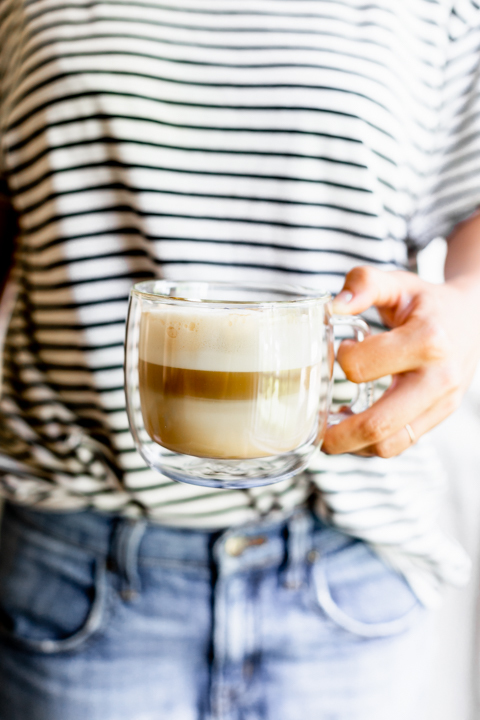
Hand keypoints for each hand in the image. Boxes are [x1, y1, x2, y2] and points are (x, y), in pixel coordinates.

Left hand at [322, 265, 479, 456]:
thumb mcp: (398, 283)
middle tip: (314, 426)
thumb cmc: (427, 302)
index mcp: (427, 340)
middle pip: (379, 424)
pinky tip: (354, 427)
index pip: (363, 368)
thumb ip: (365, 283)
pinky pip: (401, 444)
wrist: (473, 318)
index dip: (341, 360)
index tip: (341, 349)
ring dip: (354, 445)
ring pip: (390, 445)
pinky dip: (371, 444)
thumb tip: (335, 306)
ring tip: (333, 429)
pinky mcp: (439, 417)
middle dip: (338, 434)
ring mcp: (442, 403)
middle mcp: (439, 378)